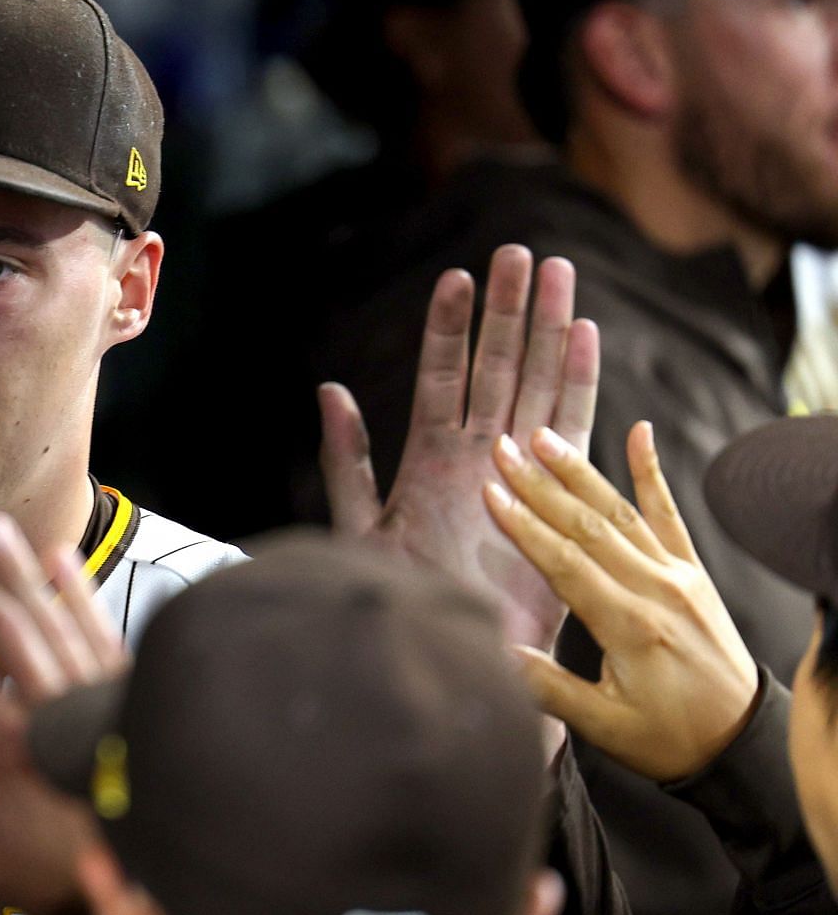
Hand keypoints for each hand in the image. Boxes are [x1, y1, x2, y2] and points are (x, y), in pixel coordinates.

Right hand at [0, 512, 126, 914]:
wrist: (152, 898)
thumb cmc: (55, 881)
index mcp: (17, 752)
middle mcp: (61, 717)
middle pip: (8, 630)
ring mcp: (102, 703)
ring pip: (57, 622)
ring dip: (20, 573)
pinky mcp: (131, 700)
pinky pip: (104, 635)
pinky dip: (81, 594)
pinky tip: (58, 556)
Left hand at [319, 245, 599, 653]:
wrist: (456, 661)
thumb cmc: (401, 603)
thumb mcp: (359, 527)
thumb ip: (346, 461)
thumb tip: (328, 391)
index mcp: (431, 461)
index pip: (442, 378)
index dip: (449, 329)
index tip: (456, 277)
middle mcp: (479, 457)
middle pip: (497, 367)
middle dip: (507, 311)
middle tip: (517, 252)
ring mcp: (520, 472)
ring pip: (538, 384)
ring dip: (547, 330)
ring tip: (556, 273)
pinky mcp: (557, 498)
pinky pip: (574, 429)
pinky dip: (581, 381)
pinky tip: (587, 334)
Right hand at [483, 420, 761, 780]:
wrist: (741, 740)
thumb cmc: (669, 739)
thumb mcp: (605, 726)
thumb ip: (549, 688)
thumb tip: (496, 653)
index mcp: (630, 626)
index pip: (566, 563)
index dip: (524, 527)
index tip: (490, 493)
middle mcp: (656, 590)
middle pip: (588, 526)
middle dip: (540, 485)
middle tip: (503, 448)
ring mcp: (679, 576)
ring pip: (621, 512)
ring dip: (579, 471)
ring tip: (544, 437)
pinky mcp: (693, 573)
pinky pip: (671, 514)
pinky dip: (653, 473)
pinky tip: (640, 433)